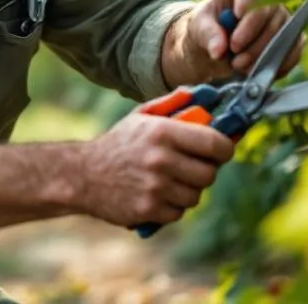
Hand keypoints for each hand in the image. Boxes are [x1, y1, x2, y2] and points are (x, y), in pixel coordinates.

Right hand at [73, 109, 234, 228]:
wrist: (83, 175)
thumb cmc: (119, 143)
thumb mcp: (142, 116)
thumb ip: (175, 103)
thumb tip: (207, 94)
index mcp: (162, 132)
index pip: (216, 144)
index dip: (225, 147)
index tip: (221, 149)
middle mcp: (160, 159)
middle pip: (209, 174)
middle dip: (205, 170)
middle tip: (192, 166)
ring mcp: (154, 187)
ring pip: (195, 196)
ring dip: (188, 190)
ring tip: (171, 180)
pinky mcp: (148, 210)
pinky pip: (178, 212)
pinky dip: (172, 206)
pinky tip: (157, 194)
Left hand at [174, 0, 304, 82]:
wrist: (218, 46)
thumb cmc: (208, 27)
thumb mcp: (199, 26)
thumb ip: (208, 34)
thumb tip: (218, 50)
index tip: (238, 14)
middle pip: (269, 11)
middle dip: (251, 35)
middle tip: (233, 52)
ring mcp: (282, 18)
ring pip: (282, 33)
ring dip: (261, 53)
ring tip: (238, 65)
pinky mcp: (291, 40)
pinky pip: (294, 51)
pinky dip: (277, 65)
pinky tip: (257, 71)